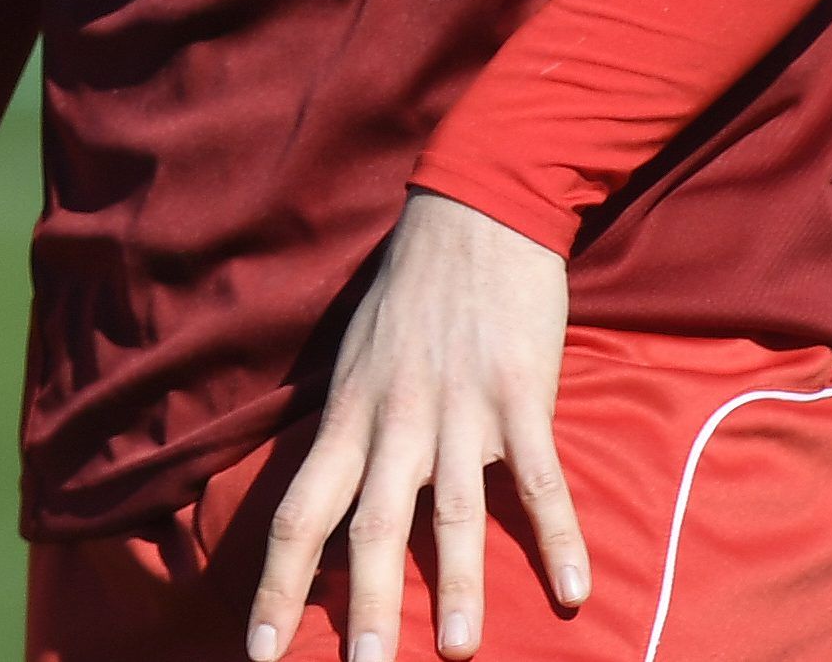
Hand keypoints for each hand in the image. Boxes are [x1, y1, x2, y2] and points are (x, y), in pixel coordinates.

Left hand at [247, 192, 586, 661]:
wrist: (472, 214)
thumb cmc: (410, 294)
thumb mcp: (355, 360)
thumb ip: (348, 431)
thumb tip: (331, 497)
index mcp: (348, 415)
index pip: (299, 512)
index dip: (278, 584)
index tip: (260, 650)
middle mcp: (393, 419)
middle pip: (369, 527)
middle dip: (364, 609)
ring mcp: (457, 408)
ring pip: (451, 511)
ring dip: (457, 585)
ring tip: (460, 653)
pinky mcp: (519, 393)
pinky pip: (538, 476)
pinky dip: (555, 534)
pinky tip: (571, 588)